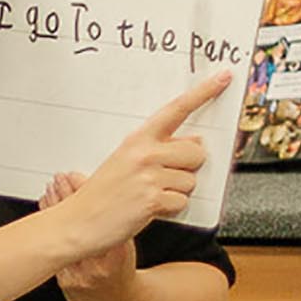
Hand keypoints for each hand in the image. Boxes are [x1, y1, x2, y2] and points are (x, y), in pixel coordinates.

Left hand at [42, 173, 138, 300]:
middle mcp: (98, 264)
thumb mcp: (128, 242)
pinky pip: (53, 256)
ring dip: (51, 213)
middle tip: (57, 181)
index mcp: (118, 251)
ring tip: (48, 193)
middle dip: (64, 198)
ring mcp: (81, 275)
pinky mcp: (66, 283)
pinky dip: (45, 237)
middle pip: (76, 225)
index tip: (74, 177)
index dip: (83, 194)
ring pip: (60, 240)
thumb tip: (100, 187)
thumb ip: (118, 221)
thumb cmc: (122, 268)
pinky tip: (40, 222)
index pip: (99, 217)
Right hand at [45, 70, 226, 262]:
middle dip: (187, 169)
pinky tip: (148, 209)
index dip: (203, 93)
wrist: (77, 222)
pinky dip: (169, 210)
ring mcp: (149, 176)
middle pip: (196, 153)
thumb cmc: (100, 195)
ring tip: (149, 196)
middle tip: (162, 179)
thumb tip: (196, 144)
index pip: (176, 109)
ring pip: (191, 181)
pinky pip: (182, 201)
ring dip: (176, 192)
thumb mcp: (124, 162)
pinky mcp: (153, 199)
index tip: (223, 78)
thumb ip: (159, 150)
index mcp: (137, 139)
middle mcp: (145, 153)